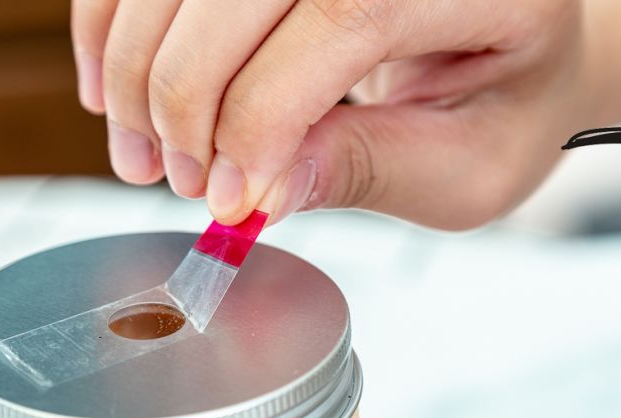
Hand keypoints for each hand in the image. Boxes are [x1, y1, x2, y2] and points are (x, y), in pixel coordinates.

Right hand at [70, 0, 620, 228]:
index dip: (263, 111)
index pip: (342, 13)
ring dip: (137, 64)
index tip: (226, 197)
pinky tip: (115, 90)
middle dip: (185, 94)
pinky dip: (115, 23)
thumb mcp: (465, 164)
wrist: (505, 37)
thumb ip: (366, 168)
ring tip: (140, 153)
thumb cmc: (504, 103)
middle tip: (176, 181)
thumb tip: (255, 191)